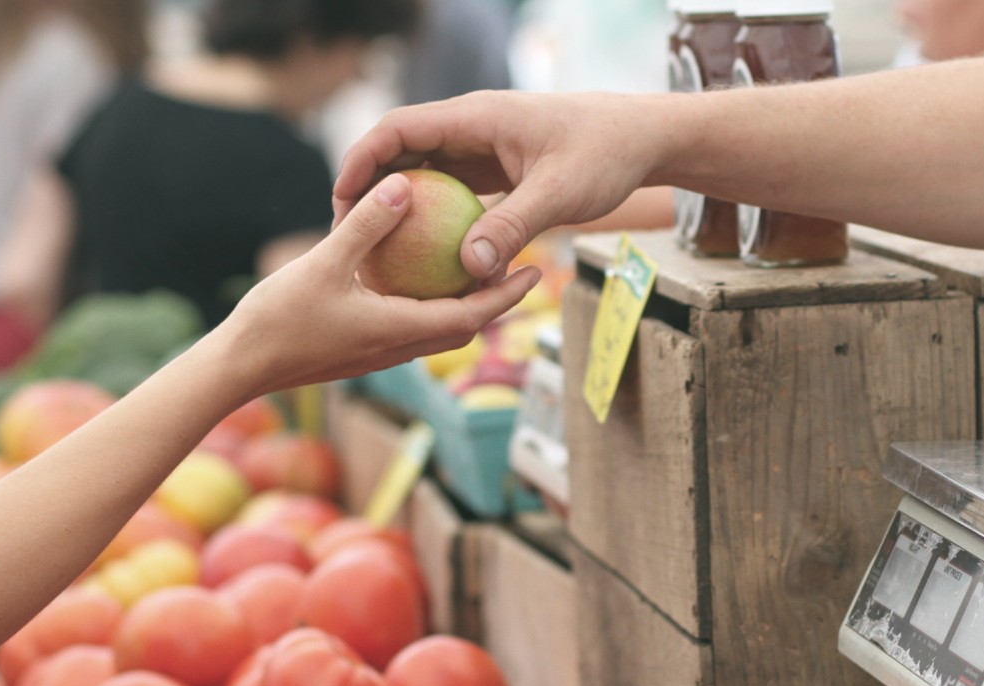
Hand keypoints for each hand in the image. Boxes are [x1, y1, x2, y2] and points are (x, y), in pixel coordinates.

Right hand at [216, 172, 540, 399]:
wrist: (240, 367)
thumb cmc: (278, 319)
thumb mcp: (323, 263)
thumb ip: (366, 226)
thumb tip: (404, 185)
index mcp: (400, 331)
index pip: (472, 316)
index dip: (507, 295)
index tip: (536, 271)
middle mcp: (398, 348)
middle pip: (464, 326)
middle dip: (496, 301)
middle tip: (522, 267)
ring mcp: (379, 353)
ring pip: (437, 330)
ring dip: (464, 305)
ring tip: (479, 269)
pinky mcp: (361, 351)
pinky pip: (409, 326)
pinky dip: (428, 305)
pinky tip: (418, 278)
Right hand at [333, 91, 663, 280]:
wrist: (641, 139)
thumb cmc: (605, 154)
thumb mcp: (559, 194)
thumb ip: (513, 227)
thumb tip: (469, 269)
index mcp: (476, 117)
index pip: (399, 129)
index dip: (362, 161)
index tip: (342, 201)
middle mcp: (471, 128)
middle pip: (402, 151)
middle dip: (370, 188)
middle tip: (347, 235)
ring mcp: (482, 149)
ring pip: (425, 174)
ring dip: (400, 207)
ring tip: (376, 250)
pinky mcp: (495, 170)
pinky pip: (452, 192)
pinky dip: (434, 219)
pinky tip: (425, 258)